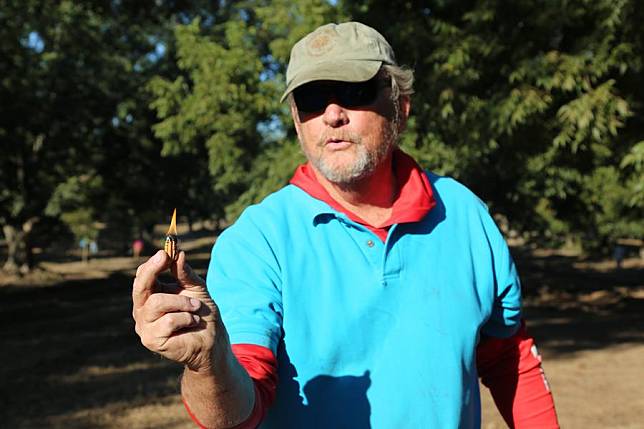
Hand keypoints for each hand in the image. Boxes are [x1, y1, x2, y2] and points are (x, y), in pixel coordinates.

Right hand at [132, 250, 221, 371]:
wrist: (212, 340)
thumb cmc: (202, 313)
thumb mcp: (195, 288)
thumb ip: (184, 273)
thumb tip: (178, 253)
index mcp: (151, 295)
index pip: (142, 276)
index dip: (152, 263)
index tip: (165, 252)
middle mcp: (143, 310)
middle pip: (139, 286)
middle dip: (152, 270)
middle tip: (165, 258)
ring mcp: (145, 326)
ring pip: (156, 303)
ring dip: (182, 302)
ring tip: (196, 308)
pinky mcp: (151, 340)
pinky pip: (167, 321)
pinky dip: (185, 318)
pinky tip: (192, 322)